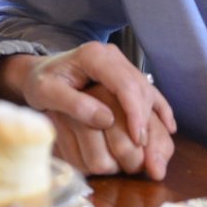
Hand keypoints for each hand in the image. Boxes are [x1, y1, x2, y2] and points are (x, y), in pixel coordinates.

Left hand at [0, 42, 175, 176]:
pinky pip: (149, 92)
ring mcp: (121, 65)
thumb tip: (107, 120)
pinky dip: (160, 110)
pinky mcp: (125, 76)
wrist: (39, 71)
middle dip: (146, 121)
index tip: (137, 138)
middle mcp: (112, 57)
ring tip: (153, 149)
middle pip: (140, 88)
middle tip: (147, 151)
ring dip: (153, 121)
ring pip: (147, 91)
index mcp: (94, 56)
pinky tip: (168, 129)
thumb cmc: (39, 82)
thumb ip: (74, 104)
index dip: (134, 112)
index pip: (124, 83)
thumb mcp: (45, 92)